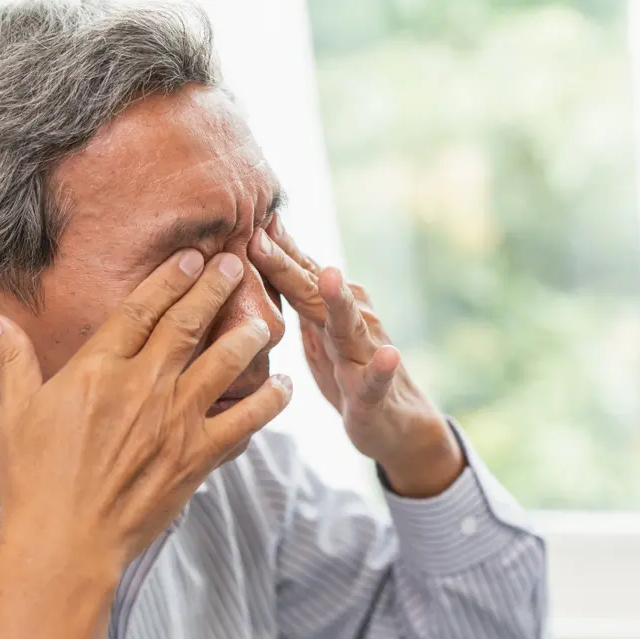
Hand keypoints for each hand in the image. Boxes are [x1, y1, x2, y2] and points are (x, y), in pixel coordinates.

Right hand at [0, 250, 291, 638]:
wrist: (64, 543)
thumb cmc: (34, 480)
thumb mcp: (16, 413)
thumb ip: (13, 360)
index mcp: (98, 369)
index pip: (140, 309)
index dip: (169, 278)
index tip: (192, 256)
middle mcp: (142, 386)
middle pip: (187, 324)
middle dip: (215, 288)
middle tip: (236, 265)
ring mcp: (174, 420)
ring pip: (223, 363)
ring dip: (247, 336)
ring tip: (265, 320)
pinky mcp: (196, 456)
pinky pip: (244, 421)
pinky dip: (269, 402)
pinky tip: (285, 387)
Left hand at [249, 218, 462, 496]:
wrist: (396, 420)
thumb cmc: (348, 369)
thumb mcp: (317, 326)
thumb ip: (297, 290)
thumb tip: (262, 244)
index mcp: (328, 308)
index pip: (296, 272)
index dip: (269, 247)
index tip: (243, 217)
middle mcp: (350, 320)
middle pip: (313, 290)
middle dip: (287, 264)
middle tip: (260, 237)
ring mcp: (365, 353)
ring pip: (350, 324)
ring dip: (340, 300)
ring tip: (330, 276)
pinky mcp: (375, 391)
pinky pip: (377, 380)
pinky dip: (383, 368)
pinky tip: (389, 356)